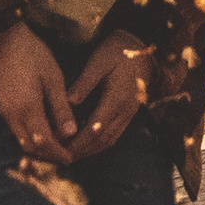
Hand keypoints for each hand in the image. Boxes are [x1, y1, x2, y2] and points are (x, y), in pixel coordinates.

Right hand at [0, 24, 75, 164]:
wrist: (1, 38)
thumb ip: (60, 107)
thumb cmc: (31, 53)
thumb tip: (71, 132)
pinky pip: (14, 129)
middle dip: (48, 155)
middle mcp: (11, 115)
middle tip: (66, 155)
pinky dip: (29, 135)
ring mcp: (2, 111)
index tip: (71, 158)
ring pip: (20, 140)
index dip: (57, 153)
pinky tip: (43, 129)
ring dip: (38, 147)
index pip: (43, 142)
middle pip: (29, 147)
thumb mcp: (52, 77)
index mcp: (27, 108)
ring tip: (57, 144)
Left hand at [64, 32, 154, 161]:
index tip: (60, 148)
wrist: (144, 47)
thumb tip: (68, 102)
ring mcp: (129, 112)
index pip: (95, 130)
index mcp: (116, 99)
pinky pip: (115, 134)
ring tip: (71, 154)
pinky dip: (100, 143)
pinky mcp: (129, 112)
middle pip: (102, 140)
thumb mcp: (99, 61)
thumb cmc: (119, 51)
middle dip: (81, 151)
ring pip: (109, 140)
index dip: (77, 143)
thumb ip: (84, 83)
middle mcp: (124, 110)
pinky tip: (88, 143)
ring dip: (90, 150)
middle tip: (61, 157)